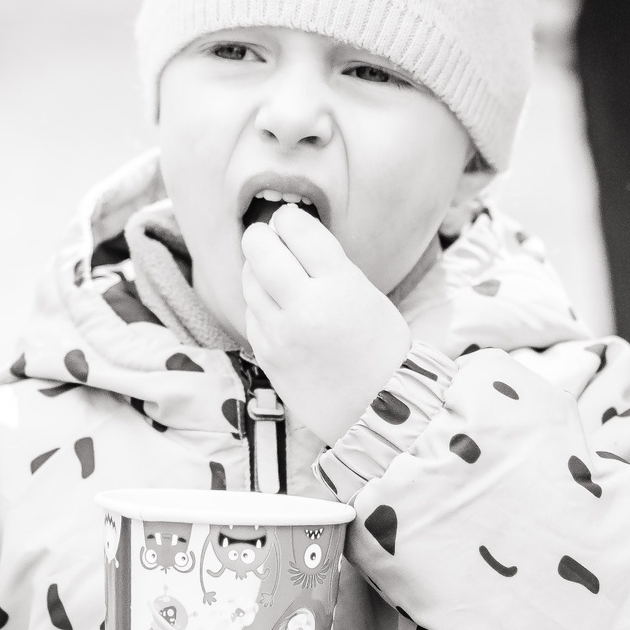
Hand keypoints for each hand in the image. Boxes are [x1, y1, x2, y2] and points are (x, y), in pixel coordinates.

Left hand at [240, 206, 412, 438]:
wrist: (378, 411)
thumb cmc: (381, 348)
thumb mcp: (367, 295)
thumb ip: (330, 266)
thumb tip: (290, 236)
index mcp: (339, 286)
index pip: (298, 231)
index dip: (289, 218)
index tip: (289, 220)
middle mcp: (305, 307)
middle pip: (261, 250)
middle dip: (260, 235)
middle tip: (267, 235)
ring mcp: (280, 334)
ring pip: (249, 281)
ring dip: (256, 268)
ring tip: (272, 269)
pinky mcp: (267, 355)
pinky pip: (251, 314)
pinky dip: (258, 302)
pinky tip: (274, 304)